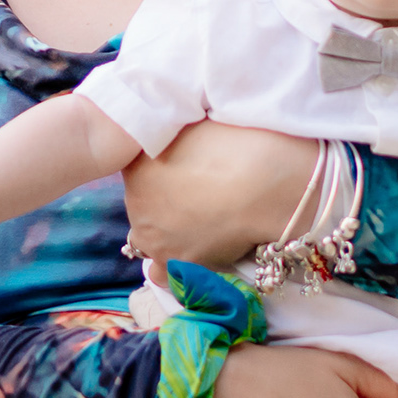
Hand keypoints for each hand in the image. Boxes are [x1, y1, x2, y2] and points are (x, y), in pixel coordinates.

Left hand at [119, 121, 324, 265]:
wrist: (263, 183)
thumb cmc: (234, 144)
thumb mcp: (194, 125)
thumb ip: (174, 133)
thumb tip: (175, 132)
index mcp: (135, 165)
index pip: (136, 170)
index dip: (160, 169)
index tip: (182, 169)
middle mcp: (135, 202)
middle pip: (142, 204)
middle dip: (163, 201)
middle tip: (197, 195)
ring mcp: (153, 236)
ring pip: (149, 239)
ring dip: (166, 233)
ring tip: (199, 224)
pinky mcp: (177, 263)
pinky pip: (163, 273)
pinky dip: (172, 267)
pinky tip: (192, 254)